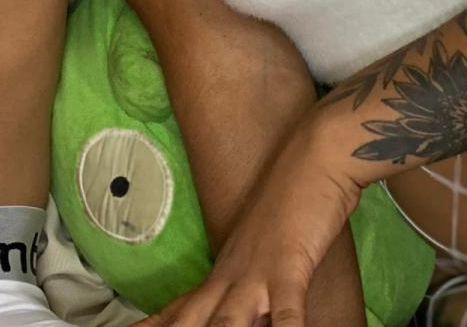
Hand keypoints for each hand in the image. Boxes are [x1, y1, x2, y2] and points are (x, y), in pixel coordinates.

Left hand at [139, 125, 361, 326]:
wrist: (314, 157)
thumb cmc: (293, 203)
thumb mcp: (265, 252)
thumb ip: (251, 285)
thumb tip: (252, 310)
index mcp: (223, 272)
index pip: (179, 309)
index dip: (153, 324)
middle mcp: (231, 276)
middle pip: (192, 319)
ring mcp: (257, 273)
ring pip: (227, 322)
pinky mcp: (289, 268)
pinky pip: (287, 311)